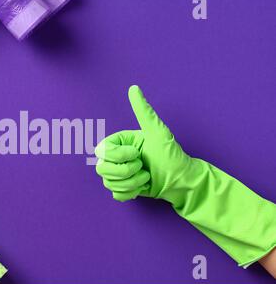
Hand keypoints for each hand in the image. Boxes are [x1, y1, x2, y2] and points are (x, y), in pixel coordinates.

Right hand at [95, 85, 190, 201]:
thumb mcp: (157, 131)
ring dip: (131, 182)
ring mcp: (118, 174)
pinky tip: (142, 187)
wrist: (181, 179)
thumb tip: (134, 88)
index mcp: (120, 142)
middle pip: (102, 168)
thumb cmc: (171, 154)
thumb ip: (143, 111)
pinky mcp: (123, 188)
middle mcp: (116, 158)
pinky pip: (115, 194)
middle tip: (143, 166)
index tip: (138, 153)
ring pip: (108, 182)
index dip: (119, 156)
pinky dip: (130, 193)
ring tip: (146, 177)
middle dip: (126, 171)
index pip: (102, 150)